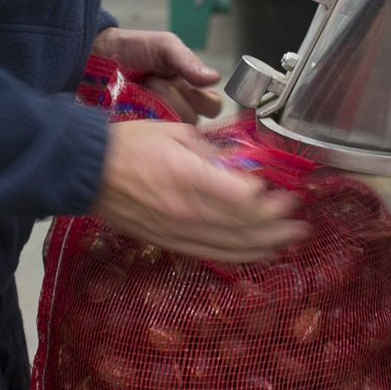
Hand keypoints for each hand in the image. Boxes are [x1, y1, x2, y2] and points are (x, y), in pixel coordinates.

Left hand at [93, 26, 222, 123]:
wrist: (95, 54)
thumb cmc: (132, 48)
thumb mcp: (163, 45)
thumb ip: (188, 60)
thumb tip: (215, 78)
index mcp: (189, 89)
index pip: (212, 106)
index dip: (202, 98)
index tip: (184, 82)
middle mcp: (177, 109)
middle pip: (194, 120)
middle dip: (174, 98)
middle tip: (153, 81)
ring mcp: (157, 123)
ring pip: (172, 130)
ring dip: (156, 106)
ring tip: (139, 89)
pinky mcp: (138, 133)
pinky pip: (149, 138)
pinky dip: (141, 120)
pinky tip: (130, 105)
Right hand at [97, 120, 305, 261]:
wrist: (88, 172)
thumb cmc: (131, 145)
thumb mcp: (179, 134)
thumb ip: (215, 153)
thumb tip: (246, 167)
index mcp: (190, 178)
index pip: (243, 200)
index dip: (272, 202)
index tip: (289, 194)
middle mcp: (187, 212)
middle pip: (244, 228)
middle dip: (278, 227)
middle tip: (302, 222)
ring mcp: (178, 232)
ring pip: (232, 247)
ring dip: (266, 246)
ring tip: (290, 241)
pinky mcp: (170, 243)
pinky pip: (212, 256)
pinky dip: (239, 256)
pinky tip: (258, 254)